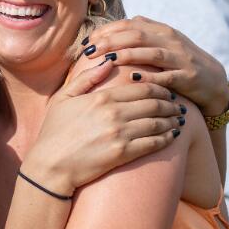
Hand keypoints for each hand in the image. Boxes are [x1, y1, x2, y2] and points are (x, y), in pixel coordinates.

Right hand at [23, 62, 185, 195]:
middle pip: (154, 103)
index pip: (141, 87)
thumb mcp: (63, 98)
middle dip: (170, 103)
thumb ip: (86, 78)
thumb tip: (107, 62)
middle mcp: (114, 113)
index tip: (166, 90)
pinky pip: (153, 143)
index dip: (158, 88)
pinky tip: (172, 137)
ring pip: (157, 122)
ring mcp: (120, 134)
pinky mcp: (123, 154)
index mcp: (101, 97)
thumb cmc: (54, 132)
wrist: (50, 166)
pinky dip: (167, 138)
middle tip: (177, 105)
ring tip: (178, 120)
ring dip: (172, 120)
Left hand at [81, 16, 228, 116]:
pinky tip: (132, 79)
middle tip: (88, 52)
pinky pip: (166, 76)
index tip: (87, 41)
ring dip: (126, 56)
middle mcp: (170, 40)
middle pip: (136, 36)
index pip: (129, 24)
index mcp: (160, 30)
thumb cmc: (180, 62)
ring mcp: (180, 58)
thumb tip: (120, 24)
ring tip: (105, 61)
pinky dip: (149, 77)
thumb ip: (144, 32)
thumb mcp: (164, 42)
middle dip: (109, 42)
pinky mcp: (187, 77)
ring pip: (150, 53)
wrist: (214, 81)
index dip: (106, 31)